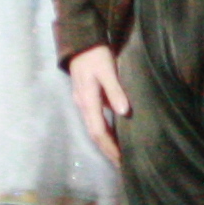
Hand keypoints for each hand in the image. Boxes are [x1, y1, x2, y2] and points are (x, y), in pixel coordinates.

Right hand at [64, 45, 130, 165]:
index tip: (121, 160)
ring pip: (94, 128)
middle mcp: (83, 105)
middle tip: (122, 164)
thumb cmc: (95, 54)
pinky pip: (95, 120)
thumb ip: (115, 90)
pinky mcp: (86, 97)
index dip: (109, 147)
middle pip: (95, 134)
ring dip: (106, 142)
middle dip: (107, 150)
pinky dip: (105, 131)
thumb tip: (123, 112)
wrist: (80, 40)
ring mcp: (83, 101)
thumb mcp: (107, 70)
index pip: (98, 132)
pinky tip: (115, 134)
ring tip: (119, 154)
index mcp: (88, 101)